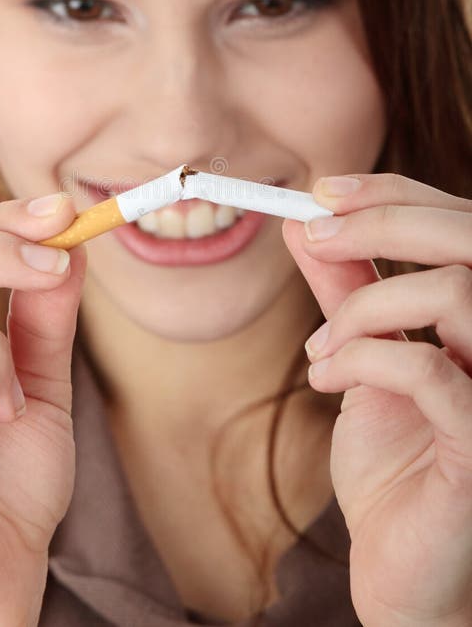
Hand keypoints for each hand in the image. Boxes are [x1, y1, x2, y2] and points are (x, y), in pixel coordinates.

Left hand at [283, 174, 471, 626]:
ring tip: (320, 349)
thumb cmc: (392, 466)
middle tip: (315, 234)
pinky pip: (427, 368)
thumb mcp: (359, 359)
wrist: (400, 566)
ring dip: (363, 308)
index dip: (397, 193)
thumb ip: (344, 293)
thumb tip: (303, 225)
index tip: (325, 192)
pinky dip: (360, 359)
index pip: (460, 224)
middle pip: (471, 240)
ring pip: (455, 293)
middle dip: (382, 223)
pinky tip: (326, 383)